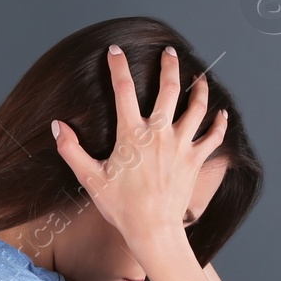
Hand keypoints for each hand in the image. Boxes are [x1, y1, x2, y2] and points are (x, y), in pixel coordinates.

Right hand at [50, 44, 227, 248]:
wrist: (152, 229)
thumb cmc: (120, 206)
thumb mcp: (89, 177)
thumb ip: (71, 149)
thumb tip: (58, 126)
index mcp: (132, 134)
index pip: (123, 90)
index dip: (117, 67)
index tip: (115, 51)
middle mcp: (159, 134)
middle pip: (169, 89)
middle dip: (168, 66)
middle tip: (168, 52)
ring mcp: (181, 145)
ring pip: (196, 108)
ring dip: (199, 89)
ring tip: (199, 77)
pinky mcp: (195, 160)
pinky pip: (213, 137)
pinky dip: (219, 123)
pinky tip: (222, 114)